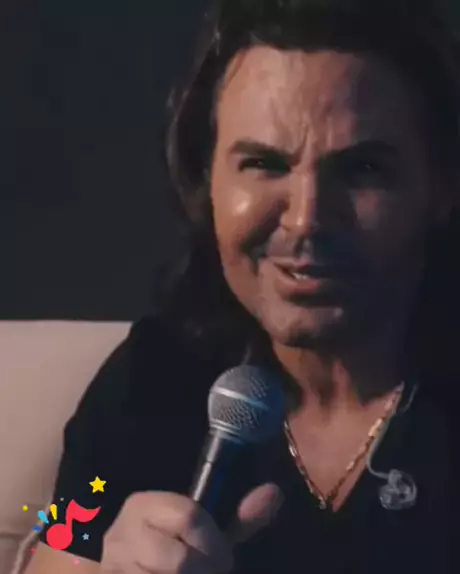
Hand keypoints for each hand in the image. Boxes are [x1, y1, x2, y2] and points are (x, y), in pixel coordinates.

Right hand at [101, 483, 282, 572]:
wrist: (124, 569)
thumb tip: (274, 492)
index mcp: (143, 505)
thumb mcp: (203, 532)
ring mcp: (114, 566)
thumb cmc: (171, 548)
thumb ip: (240, 518)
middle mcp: (121, 534)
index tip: (225, 558)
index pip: (189, 516)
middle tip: (210, 573)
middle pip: (179, 560)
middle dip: (204, 572)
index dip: (214, 543)